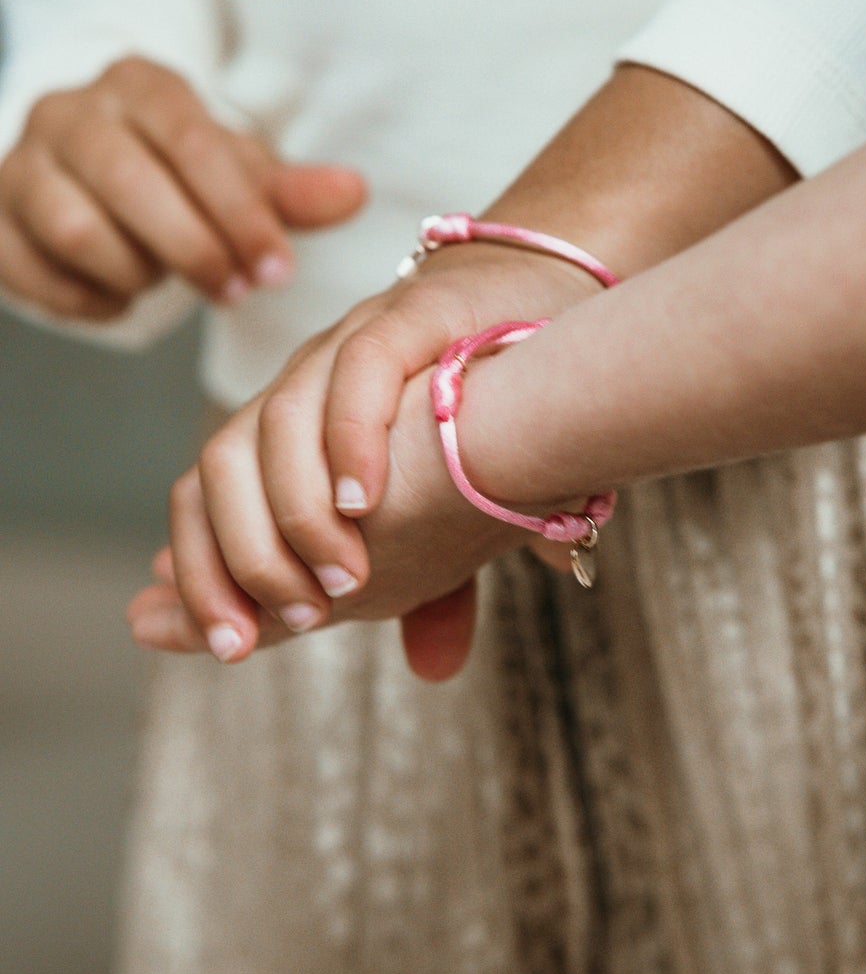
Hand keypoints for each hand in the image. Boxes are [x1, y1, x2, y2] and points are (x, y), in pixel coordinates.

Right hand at [0, 55, 366, 317]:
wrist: (88, 165)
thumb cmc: (177, 169)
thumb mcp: (237, 170)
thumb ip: (289, 189)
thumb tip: (355, 193)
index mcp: (140, 84)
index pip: (193, 143)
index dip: (240, 213)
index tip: (277, 269)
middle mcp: (70, 112)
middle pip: (130, 183)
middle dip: (193, 249)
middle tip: (235, 290)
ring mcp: (21, 162)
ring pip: (74, 228)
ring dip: (137, 272)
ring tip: (171, 283)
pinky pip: (30, 269)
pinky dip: (85, 297)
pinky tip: (122, 296)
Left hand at [127, 242, 598, 677]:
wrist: (554, 302)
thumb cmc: (494, 414)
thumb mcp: (455, 516)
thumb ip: (427, 585)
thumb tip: (430, 671)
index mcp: (292, 436)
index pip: (205, 501)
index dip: (202, 575)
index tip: (229, 645)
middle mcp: (305, 385)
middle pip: (220, 466)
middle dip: (238, 557)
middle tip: (295, 617)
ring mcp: (351, 344)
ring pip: (275, 423)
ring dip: (297, 514)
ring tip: (342, 579)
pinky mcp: (411, 314)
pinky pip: (358, 369)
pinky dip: (350, 436)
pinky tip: (363, 499)